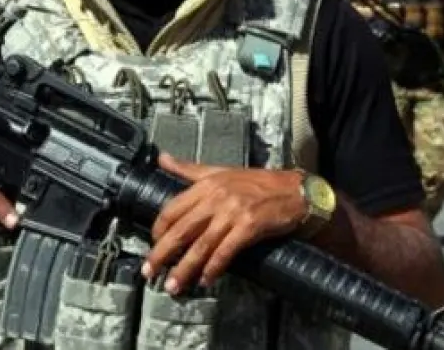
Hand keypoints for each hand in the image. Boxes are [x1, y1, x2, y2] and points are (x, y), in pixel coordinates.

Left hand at [146, 154, 307, 292]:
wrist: (294, 191)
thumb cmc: (257, 182)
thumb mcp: (220, 170)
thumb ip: (189, 169)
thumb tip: (162, 158)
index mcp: (206, 184)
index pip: (171, 209)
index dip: (158, 230)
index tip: (152, 245)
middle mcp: (216, 197)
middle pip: (181, 230)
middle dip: (162, 254)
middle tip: (149, 272)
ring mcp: (232, 212)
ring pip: (200, 245)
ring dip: (184, 268)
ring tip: (174, 285)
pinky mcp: (249, 226)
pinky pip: (225, 251)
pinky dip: (213, 268)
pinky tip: (205, 280)